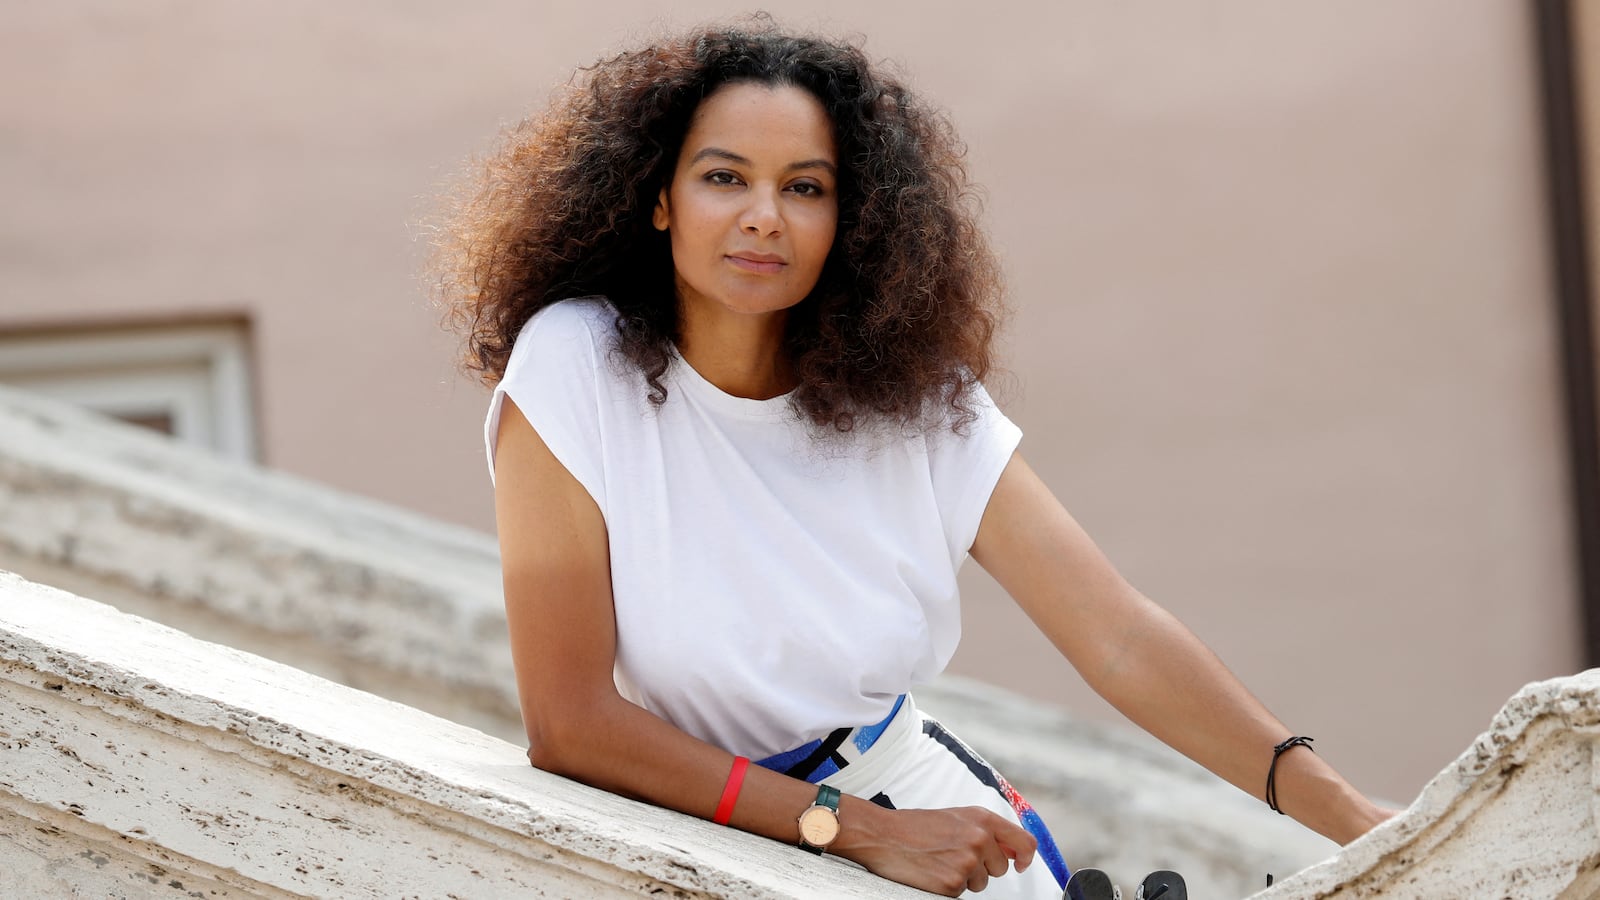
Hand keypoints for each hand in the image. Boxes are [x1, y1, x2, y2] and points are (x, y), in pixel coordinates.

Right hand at [835, 804, 1036, 895]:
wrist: (884, 835)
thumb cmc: (916, 826)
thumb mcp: (957, 817)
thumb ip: (986, 830)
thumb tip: (1012, 851)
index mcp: (982, 819)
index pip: (1024, 842)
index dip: (1025, 856)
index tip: (1019, 863)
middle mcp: (979, 839)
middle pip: (1000, 868)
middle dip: (983, 867)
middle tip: (955, 855)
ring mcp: (967, 862)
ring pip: (981, 883)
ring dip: (964, 877)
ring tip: (940, 860)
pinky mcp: (953, 883)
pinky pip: (961, 892)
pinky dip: (948, 886)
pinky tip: (932, 871)